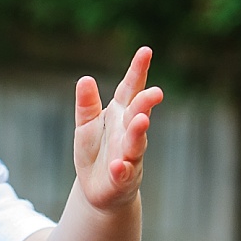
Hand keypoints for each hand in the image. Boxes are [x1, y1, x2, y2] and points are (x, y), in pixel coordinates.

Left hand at [73, 46, 162, 211]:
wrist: (99, 190)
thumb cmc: (95, 152)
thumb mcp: (86, 126)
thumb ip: (87, 105)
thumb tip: (85, 78)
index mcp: (120, 114)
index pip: (130, 89)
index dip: (137, 71)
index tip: (146, 51)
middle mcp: (128, 132)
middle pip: (138, 113)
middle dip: (146, 103)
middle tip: (155, 92)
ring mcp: (128, 155)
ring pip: (136, 142)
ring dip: (138, 132)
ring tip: (140, 121)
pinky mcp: (122, 178)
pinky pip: (123, 173)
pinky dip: (121, 169)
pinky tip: (117, 166)